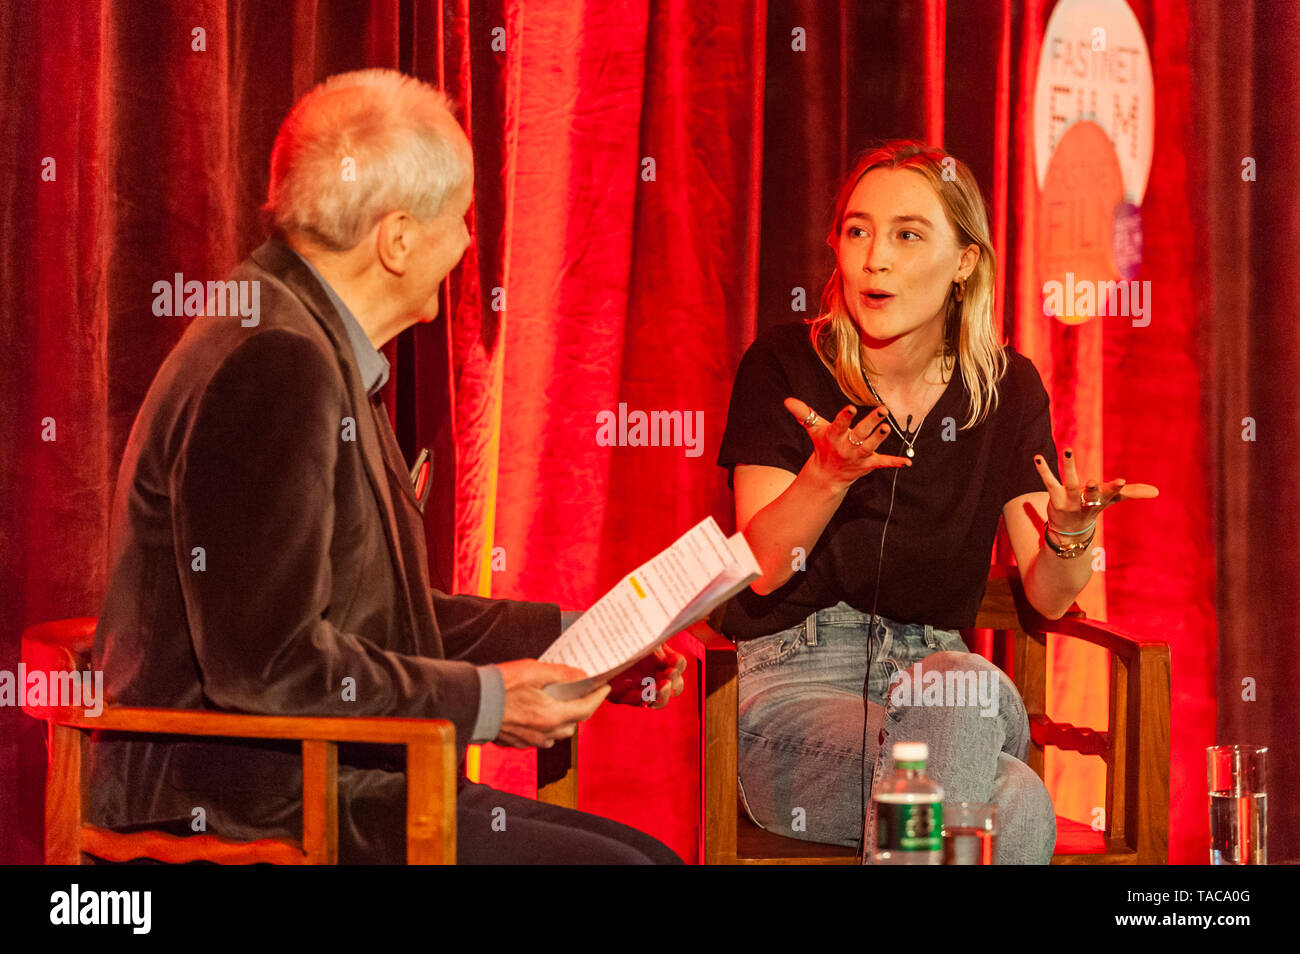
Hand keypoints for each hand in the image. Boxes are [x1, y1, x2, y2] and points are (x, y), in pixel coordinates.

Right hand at [494, 659, 610, 748]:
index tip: (605, 688)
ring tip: (559, 703)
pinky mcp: (516, 742)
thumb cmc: (500, 686)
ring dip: (562, 720)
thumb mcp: (535, 671)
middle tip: (582, 693)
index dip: (598, 698)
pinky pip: (538, 737)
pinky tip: (537, 713)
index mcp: (551, 716)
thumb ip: (562, 674)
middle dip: (580, 709)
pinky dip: (544, 726)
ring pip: (556, 734)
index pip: (585, 710)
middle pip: (572, 724)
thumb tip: (582, 676)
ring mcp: (529, 740)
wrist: (471, 703)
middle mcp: (543, 733)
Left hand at [607, 642, 686, 708]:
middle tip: (667, 676)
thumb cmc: (621, 635)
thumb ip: (653, 638)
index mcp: (661, 658)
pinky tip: (643, 692)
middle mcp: (655, 674)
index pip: (678, 664)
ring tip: (659, 687)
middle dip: (674, 682)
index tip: (672, 661)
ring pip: (661, 700)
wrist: (597, 643)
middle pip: (676, 685)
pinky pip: (639, 702)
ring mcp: (642, 686)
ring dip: (663, 695)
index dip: (679, 664)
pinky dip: (643, 698)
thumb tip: (667, 639)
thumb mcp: (640, 634)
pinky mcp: (626, 694)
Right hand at [783, 397, 911, 491]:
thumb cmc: (823, 446)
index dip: (845, 417)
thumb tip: (788, 400)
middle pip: (859, 434)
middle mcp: (846, 447)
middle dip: (871, 423)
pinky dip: (895, 463)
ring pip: (870, 447)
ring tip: (888, 428)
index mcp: (833, 437)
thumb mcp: (813, 429)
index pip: (839, 425)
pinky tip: (907, 462)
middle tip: (882, 411)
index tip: (851, 408)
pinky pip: (882, 463)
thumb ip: (804, 413)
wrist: (827, 475)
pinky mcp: (868, 464)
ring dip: (880, 438)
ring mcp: (858, 457)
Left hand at [1033, 447, 1158, 538]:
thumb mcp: (1112, 499)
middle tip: (1091, 481)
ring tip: (1068, 449)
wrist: (1069, 530)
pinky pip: (1049, 482)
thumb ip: (1132, 493)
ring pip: (1069, 484)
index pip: (1111, 494)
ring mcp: (1069, 501)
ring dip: (1069, 467)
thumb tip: (1157, 492)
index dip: (1115, 488)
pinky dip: (1043, 470)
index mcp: (1102, 500)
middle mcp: (1086, 502)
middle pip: (1091, 494)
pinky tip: (1037, 457)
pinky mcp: (1055, 497)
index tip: (1122, 481)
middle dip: (1092, 489)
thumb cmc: (1093, 508)